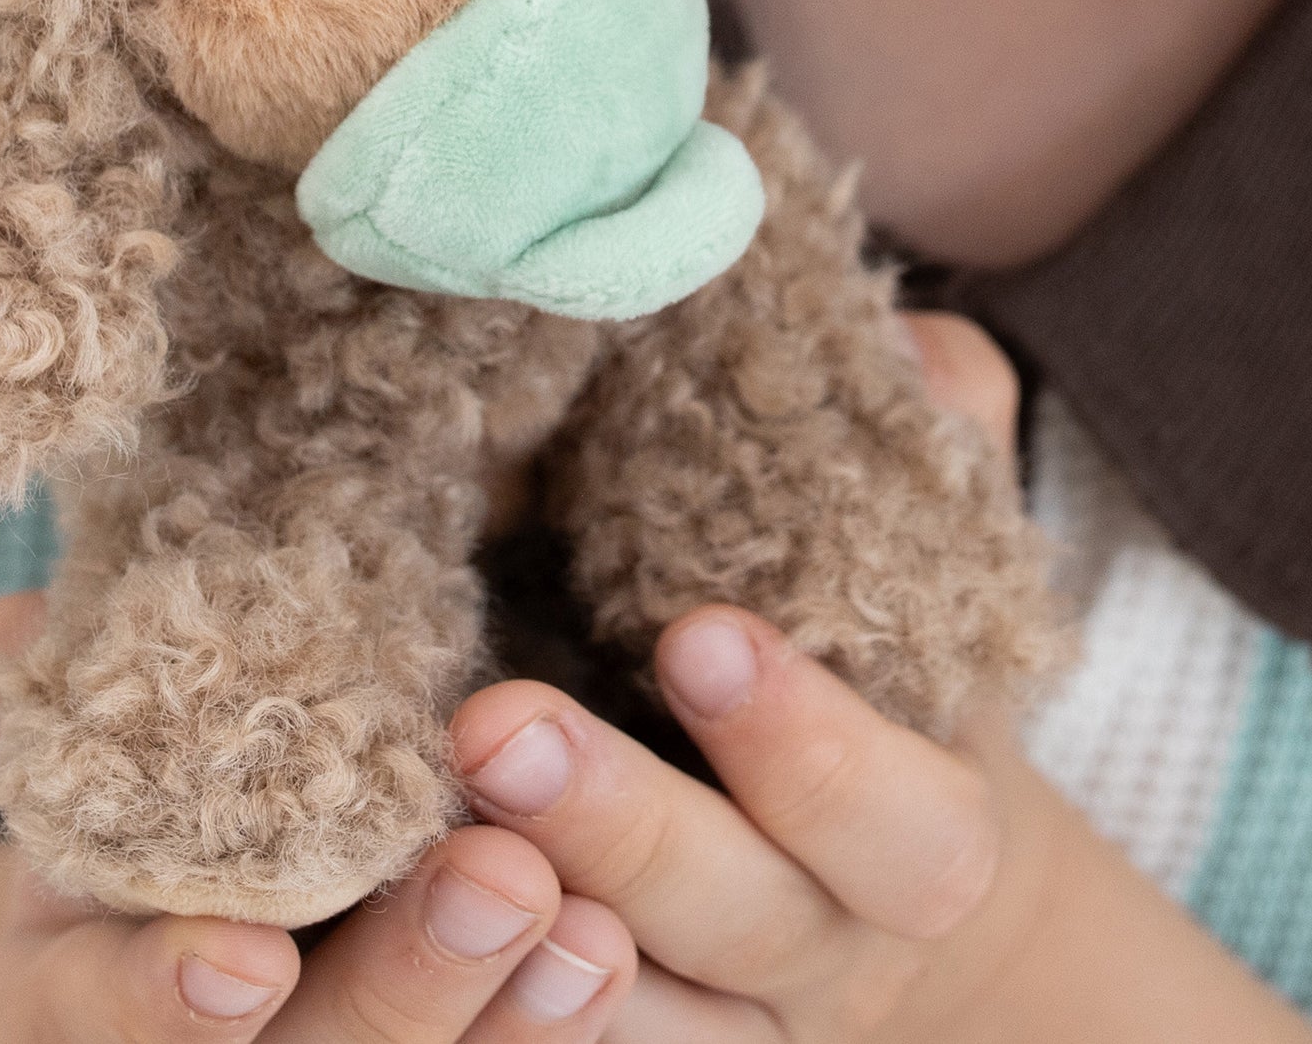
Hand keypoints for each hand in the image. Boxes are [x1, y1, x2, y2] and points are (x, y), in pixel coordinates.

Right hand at [0, 598, 636, 1043]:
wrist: (207, 890)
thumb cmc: (131, 800)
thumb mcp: (67, 755)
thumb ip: (26, 693)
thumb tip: (11, 635)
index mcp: (73, 998)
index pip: (93, 1020)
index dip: (155, 1003)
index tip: (246, 962)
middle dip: (402, 992)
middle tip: (501, 882)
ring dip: (512, 1025)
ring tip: (597, 930)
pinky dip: (556, 1026)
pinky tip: (621, 952)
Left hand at [449, 313, 1311, 1043]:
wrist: (878, 877)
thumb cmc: (888, 667)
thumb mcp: (933, 559)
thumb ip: (937, 437)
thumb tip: (887, 337)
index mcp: (924, 834)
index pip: (900, 824)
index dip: (808, 747)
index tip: (698, 633)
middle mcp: (827, 948)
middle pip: (738, 923)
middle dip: (623, 826)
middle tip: (493, 722)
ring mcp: (724, 1014)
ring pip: (630, 1017)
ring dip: (519, 932)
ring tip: (418, 823)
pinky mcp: (629, 1032)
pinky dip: (472, 1002)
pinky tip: (374, 920)